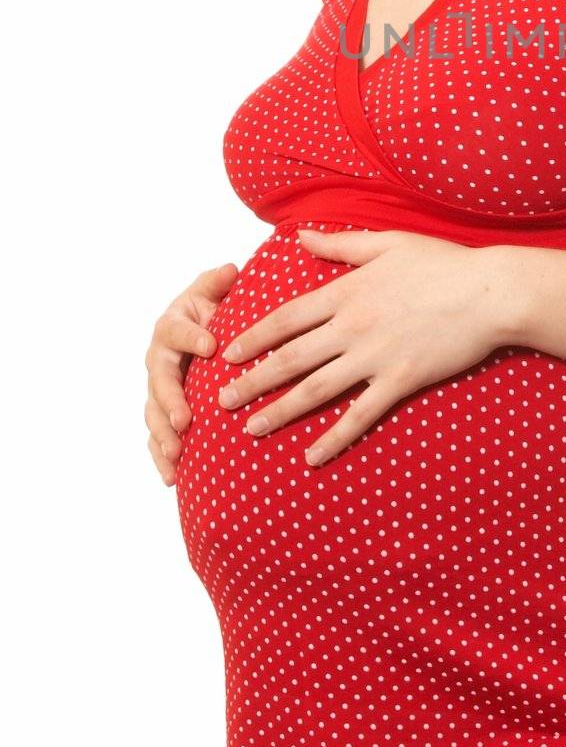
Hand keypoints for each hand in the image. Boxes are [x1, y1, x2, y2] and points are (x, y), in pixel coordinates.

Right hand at [145, 263, 238, 484]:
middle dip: (171, 400)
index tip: (211, 346)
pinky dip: (162, 457)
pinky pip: (157, 437)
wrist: (205, 333)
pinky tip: (172, 477)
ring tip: (178, 453)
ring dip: (164, 434)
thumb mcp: (215, 292)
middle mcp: (159, 358)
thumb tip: (229, 269)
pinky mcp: (163, 413)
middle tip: (186, 418)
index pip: (176, 330)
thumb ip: (218, 284)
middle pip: (159, 379)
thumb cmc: (213, 310)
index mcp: (173, 325)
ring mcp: (158, 388)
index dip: (191, 336)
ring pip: (153, 413)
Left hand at [216, 229, 511, 466]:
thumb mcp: (388, 243)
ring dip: (279, 411)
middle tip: (221, 400)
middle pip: (291, 358)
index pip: (287, 319)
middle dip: (252, 380)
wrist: (489, 291)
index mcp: (347, 291)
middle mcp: (353, 325)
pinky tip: (310, 456)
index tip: (228, 354)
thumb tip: (303, 238)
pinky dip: (333, 438)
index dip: (254, 338)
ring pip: (315, 389)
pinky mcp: (400, 380)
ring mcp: (375, 356)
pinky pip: (359, 415)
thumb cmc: (443, 263)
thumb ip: (341, 246)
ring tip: (250, 428)